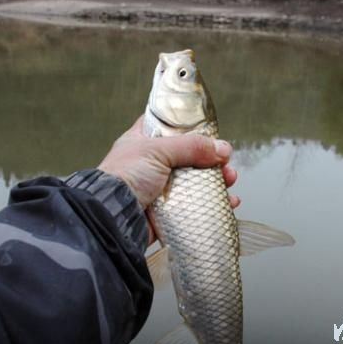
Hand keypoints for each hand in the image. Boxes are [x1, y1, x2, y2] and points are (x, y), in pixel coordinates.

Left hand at [99, 116, 239, 243]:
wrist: (112, 215)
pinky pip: (195, 207)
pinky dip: (212, 205)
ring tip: (230, 181)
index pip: (167, 127)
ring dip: (216, 182)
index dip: (189, 127)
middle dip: (212, 160)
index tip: (210, 131)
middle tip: (226, 163)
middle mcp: (151, 164)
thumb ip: (191, 146)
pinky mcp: (167, 213)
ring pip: (196, 183)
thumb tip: (223, 149)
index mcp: (142, 142)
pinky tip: (228, 203)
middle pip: (189, 157)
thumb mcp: (158, 150)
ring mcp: (159, 189)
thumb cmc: (126, 176)